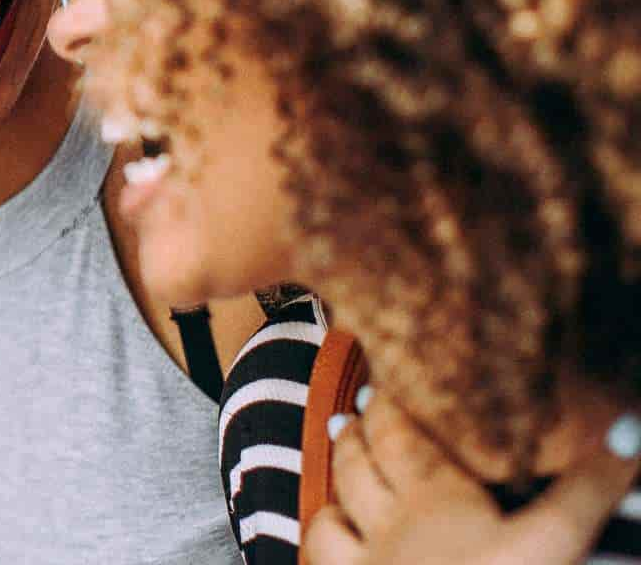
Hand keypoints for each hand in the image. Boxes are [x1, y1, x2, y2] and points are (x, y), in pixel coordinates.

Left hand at [305, 392, 639, 564]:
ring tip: (336, 446)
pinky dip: (319, 532)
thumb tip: (628, 429)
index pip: (403, 435)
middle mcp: (389, 527)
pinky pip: (319, 556)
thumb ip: (587, 487)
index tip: (389, 381)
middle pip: (362, 464)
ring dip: (336, 476)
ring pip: (332, 509)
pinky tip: (325, 524)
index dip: (393, 406)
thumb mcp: (553, 540)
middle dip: (361, 431)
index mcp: (437, 501)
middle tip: (363, 408)